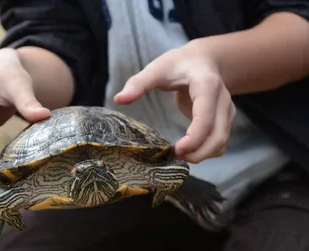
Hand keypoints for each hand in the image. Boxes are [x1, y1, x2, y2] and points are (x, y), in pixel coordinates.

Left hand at [114, 42, 235, 162]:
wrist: (202, 61)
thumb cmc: (178, 64)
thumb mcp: (157, 69)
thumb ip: (139, 83)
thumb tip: (118, 99)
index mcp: (207, 86)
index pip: (206, 117)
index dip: (194, 138)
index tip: (176, 149)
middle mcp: (223, 100)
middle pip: (218, 135)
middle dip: (199, 153)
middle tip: (174, 157)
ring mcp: (227, 111)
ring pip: (221, 142)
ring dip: (203, 154)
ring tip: (179, 155)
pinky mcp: (225, 120)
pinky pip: (220, 142)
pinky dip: (207, 151)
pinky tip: (189, 151)